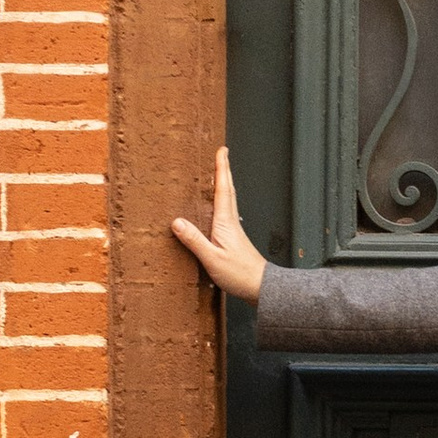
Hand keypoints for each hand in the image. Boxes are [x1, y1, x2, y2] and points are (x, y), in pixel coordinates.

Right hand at [170, 146, 267, 301]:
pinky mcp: (233, 238)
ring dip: (223, 184)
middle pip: (227, 190)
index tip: (221, 150)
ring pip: (228, 200)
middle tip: (220, 153)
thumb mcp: (212, 259)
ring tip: (216, 173)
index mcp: (225, 222)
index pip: (223, 189)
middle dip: (223, 171)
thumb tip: (176, 222)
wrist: (261, 287)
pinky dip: (221, 201)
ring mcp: (233, 230)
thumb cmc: (240, 274)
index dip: (222, 169)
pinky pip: (225, 212)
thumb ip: (194, 241)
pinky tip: (216, 207)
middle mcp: (231, 222)